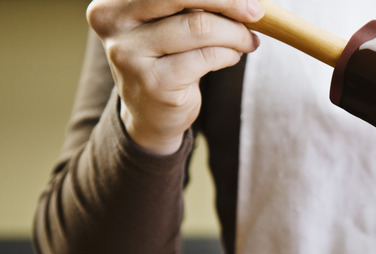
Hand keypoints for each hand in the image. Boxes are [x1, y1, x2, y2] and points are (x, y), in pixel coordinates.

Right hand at [87, 0, 263, 153]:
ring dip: (235, 34)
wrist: (150, 114)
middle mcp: (113, 22)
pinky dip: (228, 55)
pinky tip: (231, 57)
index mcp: (113, 1)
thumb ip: (192, 6)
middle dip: (228, 2)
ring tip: (246, 41)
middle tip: (255, 12)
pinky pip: (207, 57)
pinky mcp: (154, 82)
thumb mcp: (170, 23)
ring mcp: (130, 54)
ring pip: (200, 27)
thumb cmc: (166, 58)